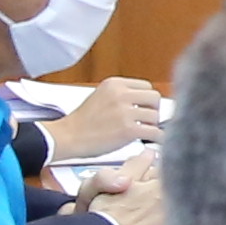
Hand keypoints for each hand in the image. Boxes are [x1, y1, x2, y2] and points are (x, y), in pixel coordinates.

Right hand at [41, 75, 165, 161]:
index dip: (146, 99)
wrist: (68, 137)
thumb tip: (145, 100)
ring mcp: (124, 112)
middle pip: (154, 97)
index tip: (143, 109)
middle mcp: (121, 94)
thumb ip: (121, 94)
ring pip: (156, 116)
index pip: (146, 86)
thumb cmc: (83, 121)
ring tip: (143, 132)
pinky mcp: (128, 130)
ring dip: (153, 125)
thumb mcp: (101, 96)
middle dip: (153, 110)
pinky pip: (155, 132)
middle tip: (146, 121)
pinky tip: (150, 141)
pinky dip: (157, 138)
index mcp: (115, 83)